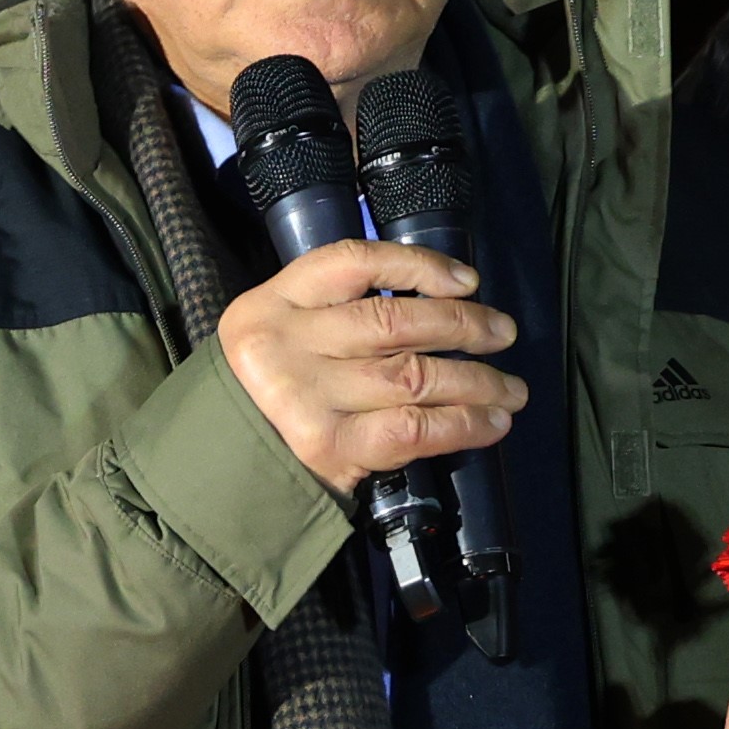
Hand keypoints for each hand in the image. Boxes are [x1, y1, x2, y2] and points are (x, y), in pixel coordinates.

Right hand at [215, 240, 521, 499]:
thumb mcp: (282, 332)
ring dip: (477, 381)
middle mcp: (287, 343)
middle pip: (394, 321)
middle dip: (463, 325)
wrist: (217, 467)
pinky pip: (414, 428)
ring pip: (415, 375)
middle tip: (503, 332)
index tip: (467, 280)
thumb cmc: (268, 393)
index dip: (419, 264)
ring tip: (511, 389)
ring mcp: (307, 397)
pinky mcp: (330, 447)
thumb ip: (339, 312)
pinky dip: (463, 424)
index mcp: (273, 302)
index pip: (355, 261)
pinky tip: (492, 423)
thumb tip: (441, 304)